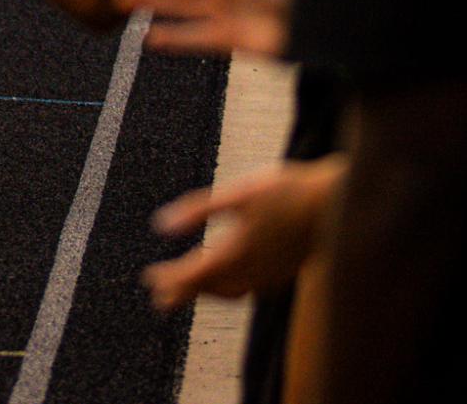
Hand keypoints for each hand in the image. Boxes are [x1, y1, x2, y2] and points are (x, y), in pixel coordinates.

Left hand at [143, 159, 343, 309]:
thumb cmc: (286, 193)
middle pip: (210, 288)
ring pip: (230, 291)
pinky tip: (226, 272)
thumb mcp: (237, 194)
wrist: (336, 205)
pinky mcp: (282, 272)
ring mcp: (270, 276)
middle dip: (184, 289)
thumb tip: (161, 225)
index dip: (170, 279)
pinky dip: (228, 284)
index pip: (194, 275)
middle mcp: (252, 272)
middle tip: (160, 291)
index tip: (149, 279)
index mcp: (237, 253)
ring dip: (206, 289)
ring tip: (189, 284)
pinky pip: (247, 287)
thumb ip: (199, 210)